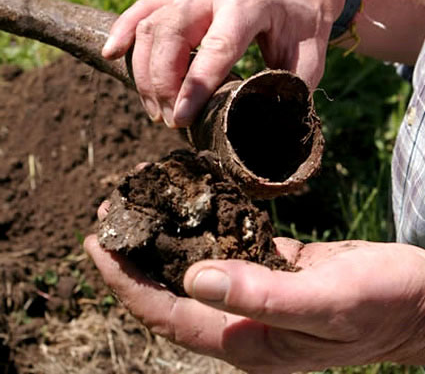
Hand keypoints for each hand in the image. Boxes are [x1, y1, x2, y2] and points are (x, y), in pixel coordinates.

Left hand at [85, 204, 424, 372]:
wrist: (418, 299)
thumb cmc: (382, 304)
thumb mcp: (327, 302)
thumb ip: (262, 296)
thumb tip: (194, 277)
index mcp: (247, 340)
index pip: (168, 314)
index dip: (127, 283)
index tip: (98, 245)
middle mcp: (243, 321)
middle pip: (171, 292)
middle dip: (135, 257)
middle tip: (112, 215)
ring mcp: (256, 294)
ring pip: (194, 268)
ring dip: (165, 239)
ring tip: (141, 205)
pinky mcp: (272, 270)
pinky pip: (225, 248)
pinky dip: (202, 229)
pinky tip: (192, 206)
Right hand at [102, 0, 345, 127]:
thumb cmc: (304, 20)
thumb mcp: (309, 58)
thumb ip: (289, 91)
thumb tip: (268, 127)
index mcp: (248, 5)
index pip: (214, 49)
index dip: (194, 88)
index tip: (180, 120)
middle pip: (170, 36)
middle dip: (162, 83)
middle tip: (169, 120)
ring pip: (152, 27)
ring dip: (145, 72)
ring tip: (154, 109)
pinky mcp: (183, 0)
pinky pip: (144, 9)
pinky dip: (125, 30)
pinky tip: (113, 53)